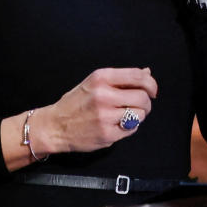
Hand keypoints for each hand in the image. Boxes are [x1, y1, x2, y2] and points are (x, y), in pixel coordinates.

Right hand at [32, 68, 156, 154]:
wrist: (54, 126)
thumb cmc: (75, 103)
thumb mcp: (94, 83)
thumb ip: (121, 79)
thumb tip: (147, 73)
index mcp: (101, 78)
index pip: (138, 76)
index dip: (151, 84)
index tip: (152, 90)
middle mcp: (104, 95)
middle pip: (142, 97)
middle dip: (146, 103)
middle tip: (139, 106)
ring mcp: (105, 116)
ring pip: (140, 114)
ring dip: (137, 116)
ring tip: (124, 115)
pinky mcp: (107, 134)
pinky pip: (131, 129)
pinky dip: (129, 127)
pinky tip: (116, 125)